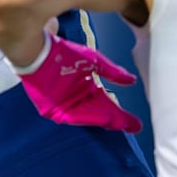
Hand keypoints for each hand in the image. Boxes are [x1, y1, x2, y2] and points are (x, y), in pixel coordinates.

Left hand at [17, 32, 141, 132]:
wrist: (39, 50)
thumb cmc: (64, 53)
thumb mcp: (94, 62)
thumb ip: (113, 73)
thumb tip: (132, 80)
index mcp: (87, 89)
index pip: (108, 104)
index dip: (122, 114)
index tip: (137, 123)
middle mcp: (78, 100)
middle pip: (101, 113)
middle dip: (117, 120)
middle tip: (134, 127)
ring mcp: (65, 106)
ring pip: (90, 116)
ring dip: (106, 120)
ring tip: (121, 123)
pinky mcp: (53, 110)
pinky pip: (74, 116)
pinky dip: (90, 117)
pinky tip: (104, 117)